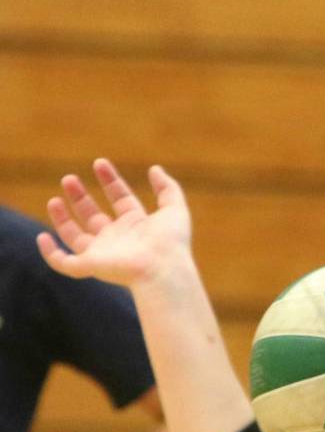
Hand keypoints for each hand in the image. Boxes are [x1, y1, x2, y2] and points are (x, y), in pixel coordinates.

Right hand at [37, 159, 191, 288]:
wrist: (163, 268)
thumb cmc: (171, 242)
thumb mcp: (174, 208)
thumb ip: (168, 188)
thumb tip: (155, 169)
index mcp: (137, 224)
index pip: (120, 199)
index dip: (111, 180)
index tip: (100, 162)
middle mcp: (118, 239)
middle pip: (94, 216)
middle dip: (81, 197)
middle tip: (69, 178)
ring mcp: (102, 253)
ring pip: (75, 237)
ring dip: (62, 219)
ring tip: (54, 199)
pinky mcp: (90, 266)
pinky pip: (63, 263)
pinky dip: (50, 253)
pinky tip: (42, 237)